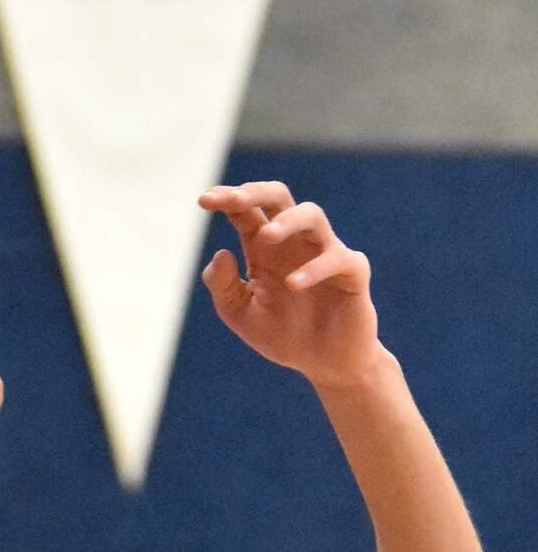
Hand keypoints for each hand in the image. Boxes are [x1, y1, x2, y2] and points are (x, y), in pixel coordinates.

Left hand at [199, 181, 384, 390]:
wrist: (324, 365)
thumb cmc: (281, 334)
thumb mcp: (239, 313)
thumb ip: (222, 285)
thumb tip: (221, 252)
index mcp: (262, 247)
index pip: (244, 209)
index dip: (226, 198)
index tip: (204, 201)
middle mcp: (293, 242)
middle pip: (278, 196)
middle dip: (255, 191)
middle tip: (233, 200)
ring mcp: (324, 254)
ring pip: (312, 214)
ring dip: (286, 221)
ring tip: (264, 237)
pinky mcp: (352, 275)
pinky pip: (339, 258)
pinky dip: (314, 268)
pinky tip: (293, 285)